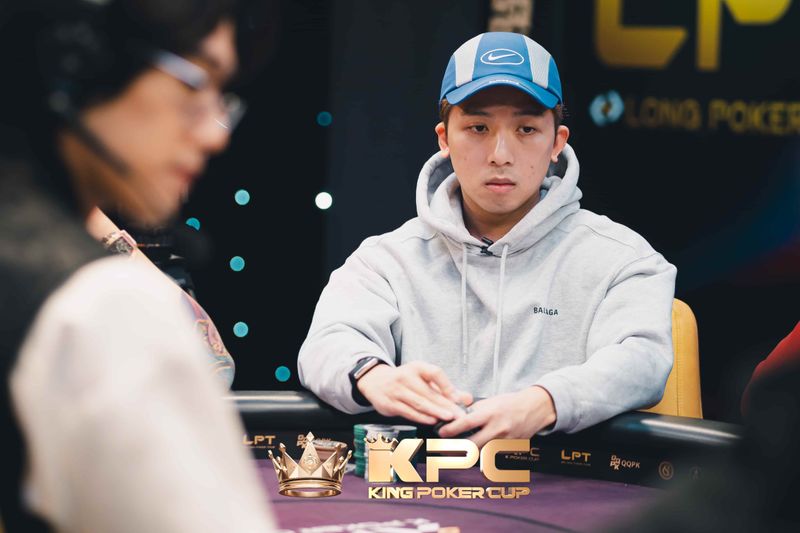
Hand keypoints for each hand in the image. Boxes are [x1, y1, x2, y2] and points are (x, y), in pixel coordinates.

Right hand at [356, 361, 472, 425]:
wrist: (376, 382)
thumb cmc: (406, 381)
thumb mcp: (423, 379)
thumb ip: (445, 389)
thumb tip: (467, 398)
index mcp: (417, 367)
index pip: (435, 373)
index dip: (448, 385)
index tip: (459, 398)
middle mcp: (406, 377)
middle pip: (429, 392)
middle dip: (446, 404)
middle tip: (460, 415)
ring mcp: (397, 390)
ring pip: (419, 403)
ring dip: (435, 411)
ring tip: (449, 418)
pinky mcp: (390, 403)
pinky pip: (408, 411)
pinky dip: (421, 417)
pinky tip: (432, 421)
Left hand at [437, 386, 556, 447]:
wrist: (534, 409)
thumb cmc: (510, 403)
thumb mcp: (491, 402)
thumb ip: (475, 411)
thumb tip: (457, 417)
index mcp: (490, 414)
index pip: (466, 423)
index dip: (451, 430)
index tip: (441, 433)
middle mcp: (497, 429)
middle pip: (472, 445)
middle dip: (457, 449)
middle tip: (445, 449)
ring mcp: (504, 441)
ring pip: (481, 453)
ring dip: (469, 454)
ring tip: (457, 453)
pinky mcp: (510, 448)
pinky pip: (492, 455)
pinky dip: (483, 454)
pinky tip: (476, 452)